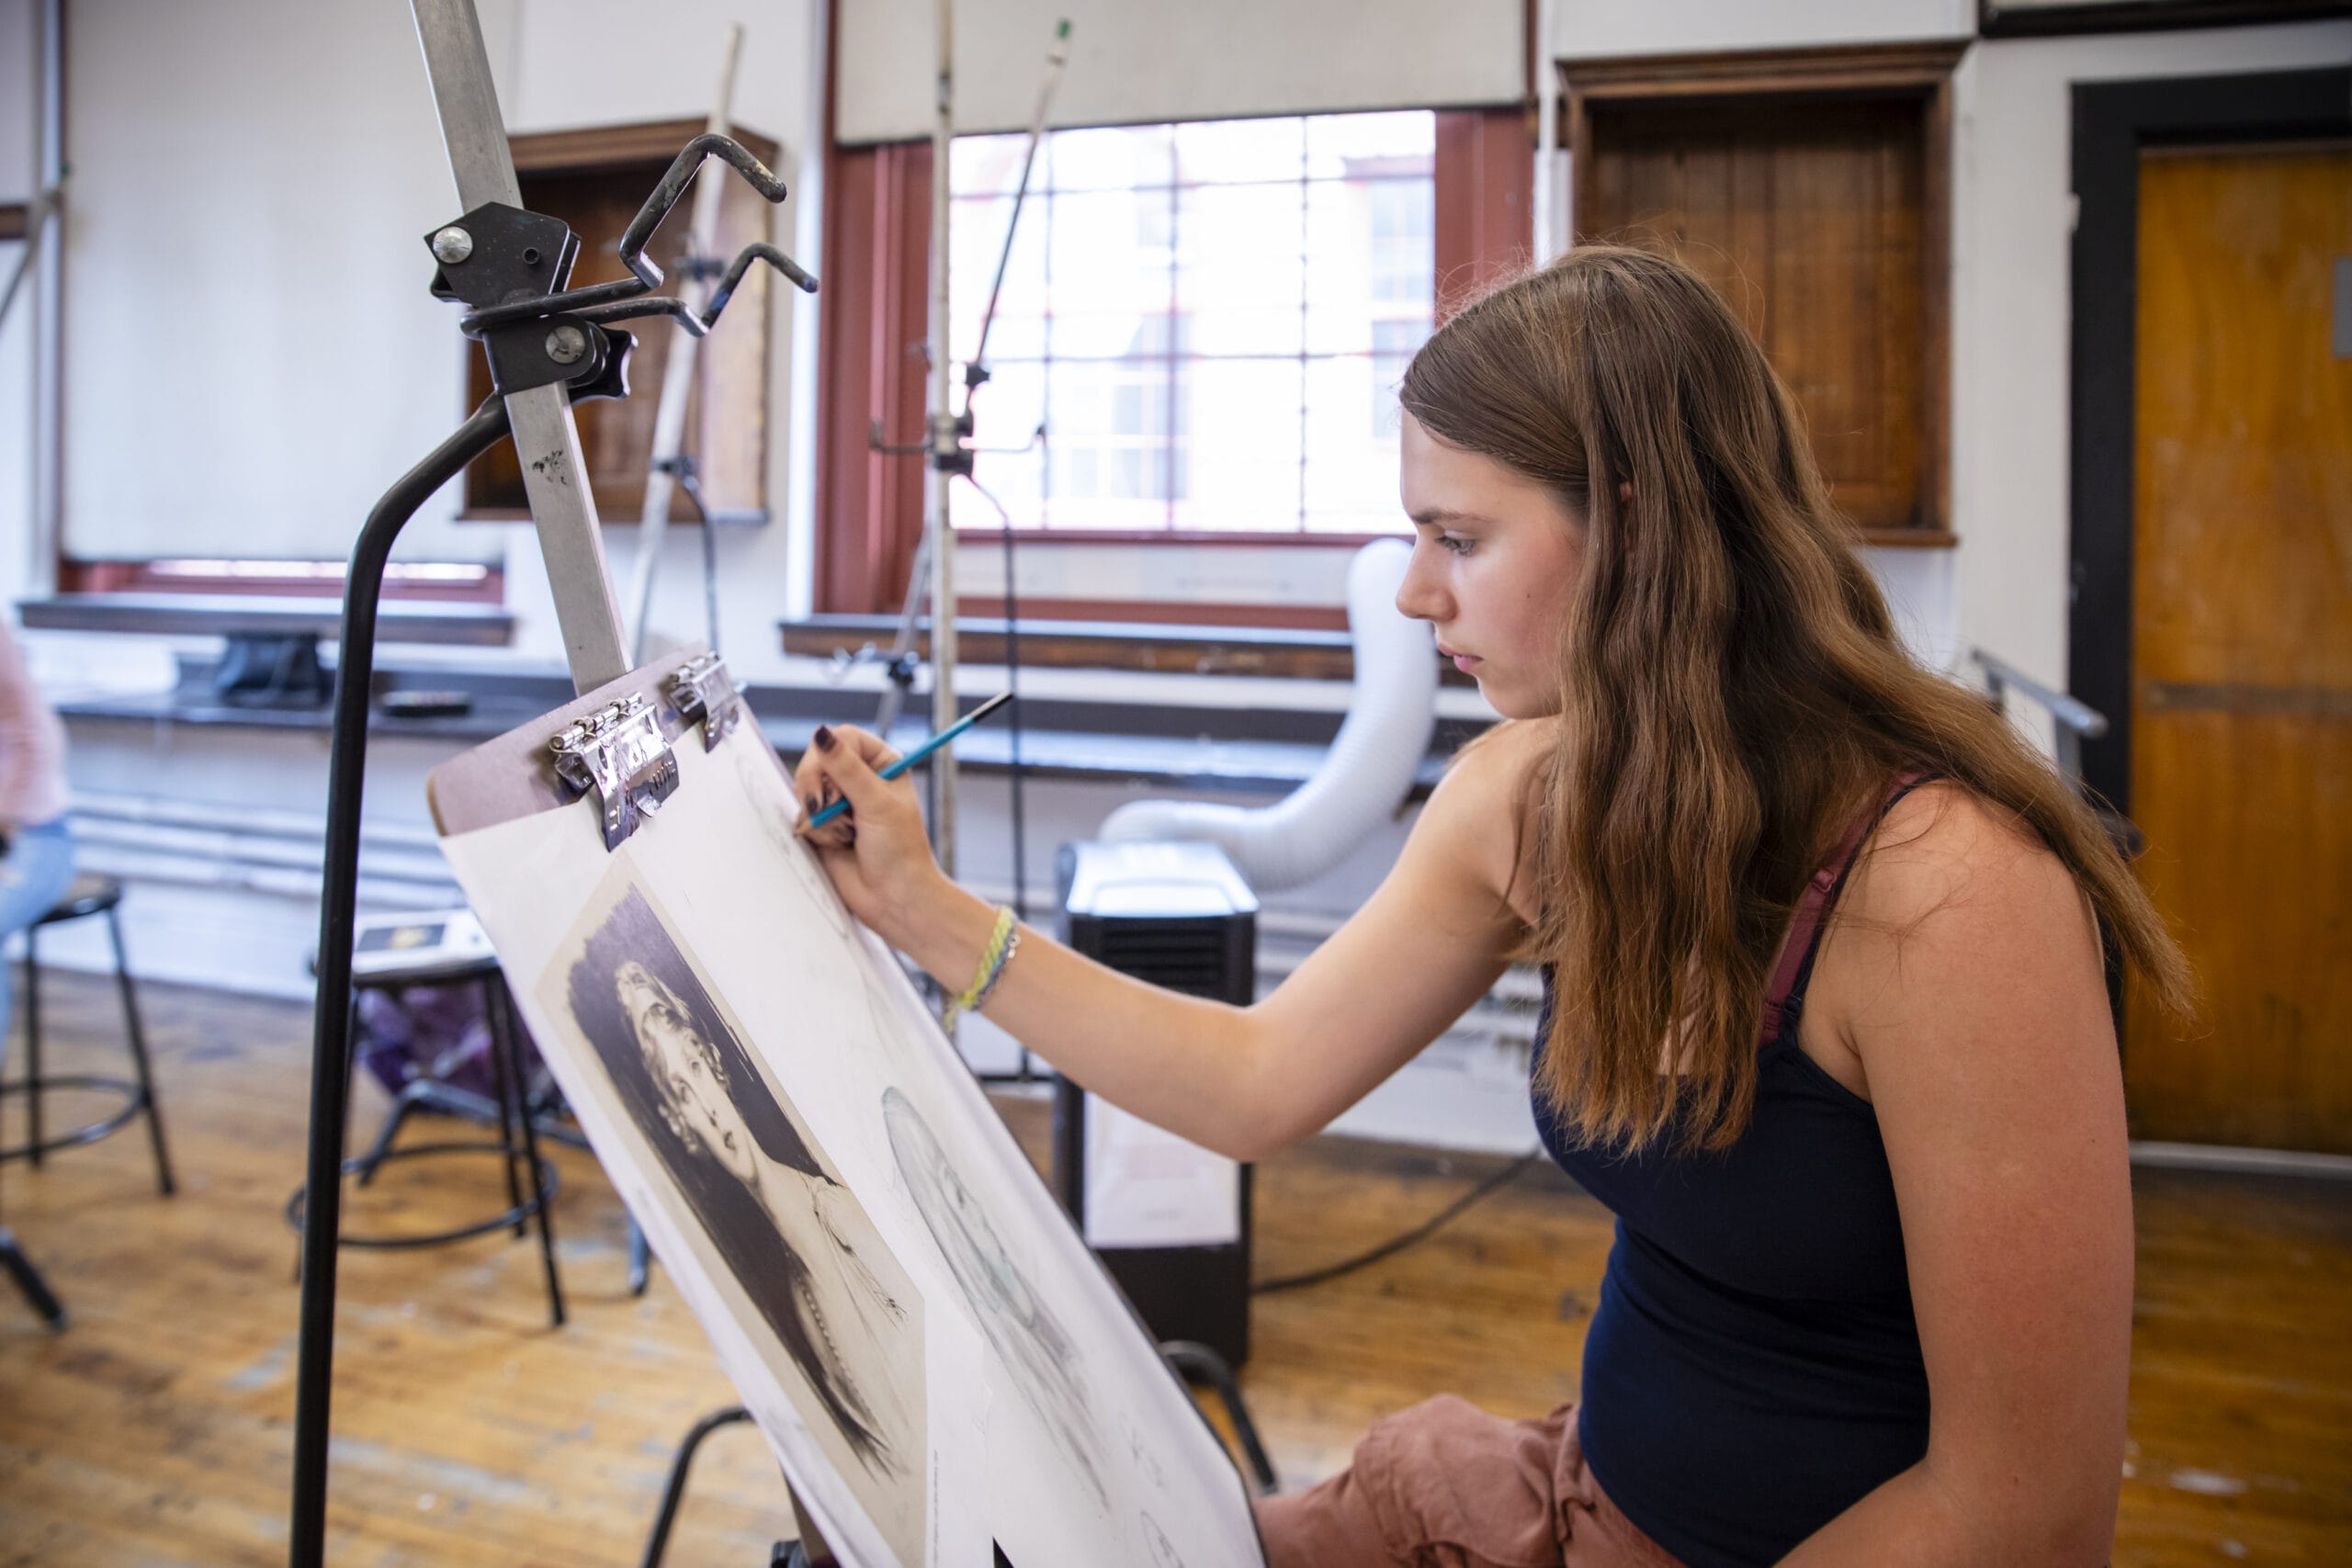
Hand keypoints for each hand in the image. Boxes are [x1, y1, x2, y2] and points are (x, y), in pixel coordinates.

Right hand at [793, 724, 945, 946]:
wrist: (894, 898)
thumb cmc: (899, 852)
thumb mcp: (876, 803)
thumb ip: (846, 768)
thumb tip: (822, 734)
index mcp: (882, 763)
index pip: (843, 737)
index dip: (829, 755)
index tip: (830, 781)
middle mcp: (860, 779)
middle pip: (817, 761)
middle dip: (819, 789)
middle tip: (829, 808)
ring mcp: (840, 802)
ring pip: (807, 791)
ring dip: (823, 816)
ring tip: (847, 833)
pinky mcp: (825, 825)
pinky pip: (804, 817)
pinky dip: (818, 832)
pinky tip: (840, 844)